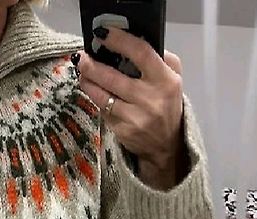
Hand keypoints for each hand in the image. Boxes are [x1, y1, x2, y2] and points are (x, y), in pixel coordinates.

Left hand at [77, 26, 188, 187]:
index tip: (103, 35)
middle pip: (113, 78)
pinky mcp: (122, 131)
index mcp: (165, 81)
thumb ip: (160, 59)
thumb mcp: (174, 79)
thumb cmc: (167, 105)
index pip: (141, 54)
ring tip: (82, 73)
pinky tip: (94, 92)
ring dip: (88, 83)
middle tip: (82, 58)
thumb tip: (132, 42)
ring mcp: (135, 117)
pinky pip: (104, 111)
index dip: (119, 42)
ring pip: (103, 96)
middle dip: (93, 66)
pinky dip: (97, 100)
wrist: (166, 145)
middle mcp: (150, 99)